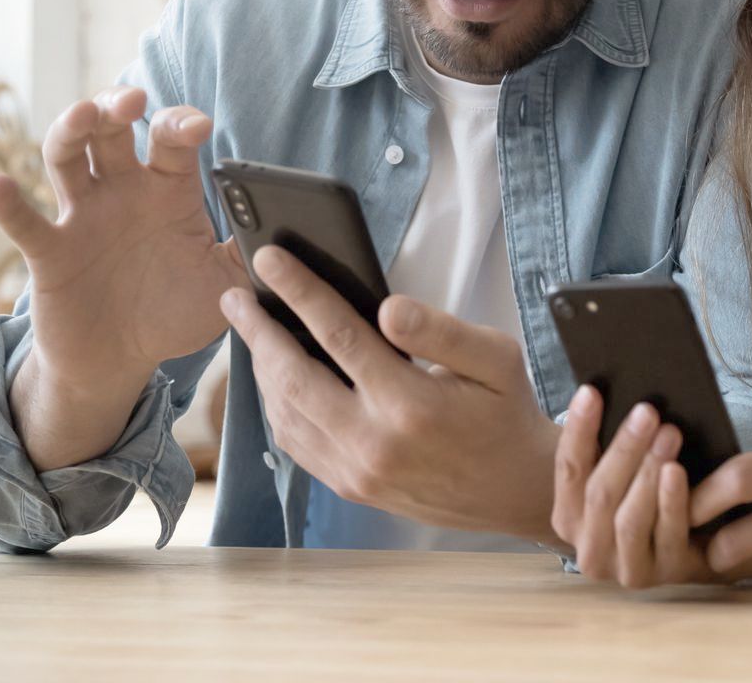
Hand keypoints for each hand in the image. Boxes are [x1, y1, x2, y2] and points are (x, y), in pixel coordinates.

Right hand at [0, 86, 246, 387]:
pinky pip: (24, 222)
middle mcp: (122, 191)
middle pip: (111, 130)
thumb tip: (287, 236)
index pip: (172, 140)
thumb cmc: (174, 313)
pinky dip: (8, 204)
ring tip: (82, 116)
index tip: (198, 127)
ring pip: (66, 156)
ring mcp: (82, 216)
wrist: (121, 361)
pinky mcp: (49, 251)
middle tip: (132, 100)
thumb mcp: (225, 286)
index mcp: (168, 190)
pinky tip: (0, 187)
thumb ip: (253, 257)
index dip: (181, 124)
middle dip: (117, 105)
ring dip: (69, 130)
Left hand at [221, 246, 562, 542]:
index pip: (340, 335)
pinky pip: (295, 443)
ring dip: (261, 367)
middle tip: (234, 295)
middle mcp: (374, 442)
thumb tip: (387, 307)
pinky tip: (274, 377)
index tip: (269, 259)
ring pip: (285, 412)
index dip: (300, 291)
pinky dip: (276, 405)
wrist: (516, 491)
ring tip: (250, 329)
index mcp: (411, 403)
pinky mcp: (350, 486)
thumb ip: (441, 329)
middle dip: (258, 329)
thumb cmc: (506, 413)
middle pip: (293, 376)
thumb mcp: (497, 358)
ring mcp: (356, 471)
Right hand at [550, 385, 723, 587]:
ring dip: (648, 472)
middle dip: (624, 449)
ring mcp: (622, 569)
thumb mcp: (622, 475)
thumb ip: (608, 449)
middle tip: (647, 411)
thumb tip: (606, 392)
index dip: (579, 429)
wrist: (691, 546)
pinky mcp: (659, 576)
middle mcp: (587, 548)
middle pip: (600, 493)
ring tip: (669, 434)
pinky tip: (677, 472)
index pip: (568, 468)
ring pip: (628, 518)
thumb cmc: (648, 496)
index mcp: (568, 517)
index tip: (591, 392)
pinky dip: (670, 502)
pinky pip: (664, 536)